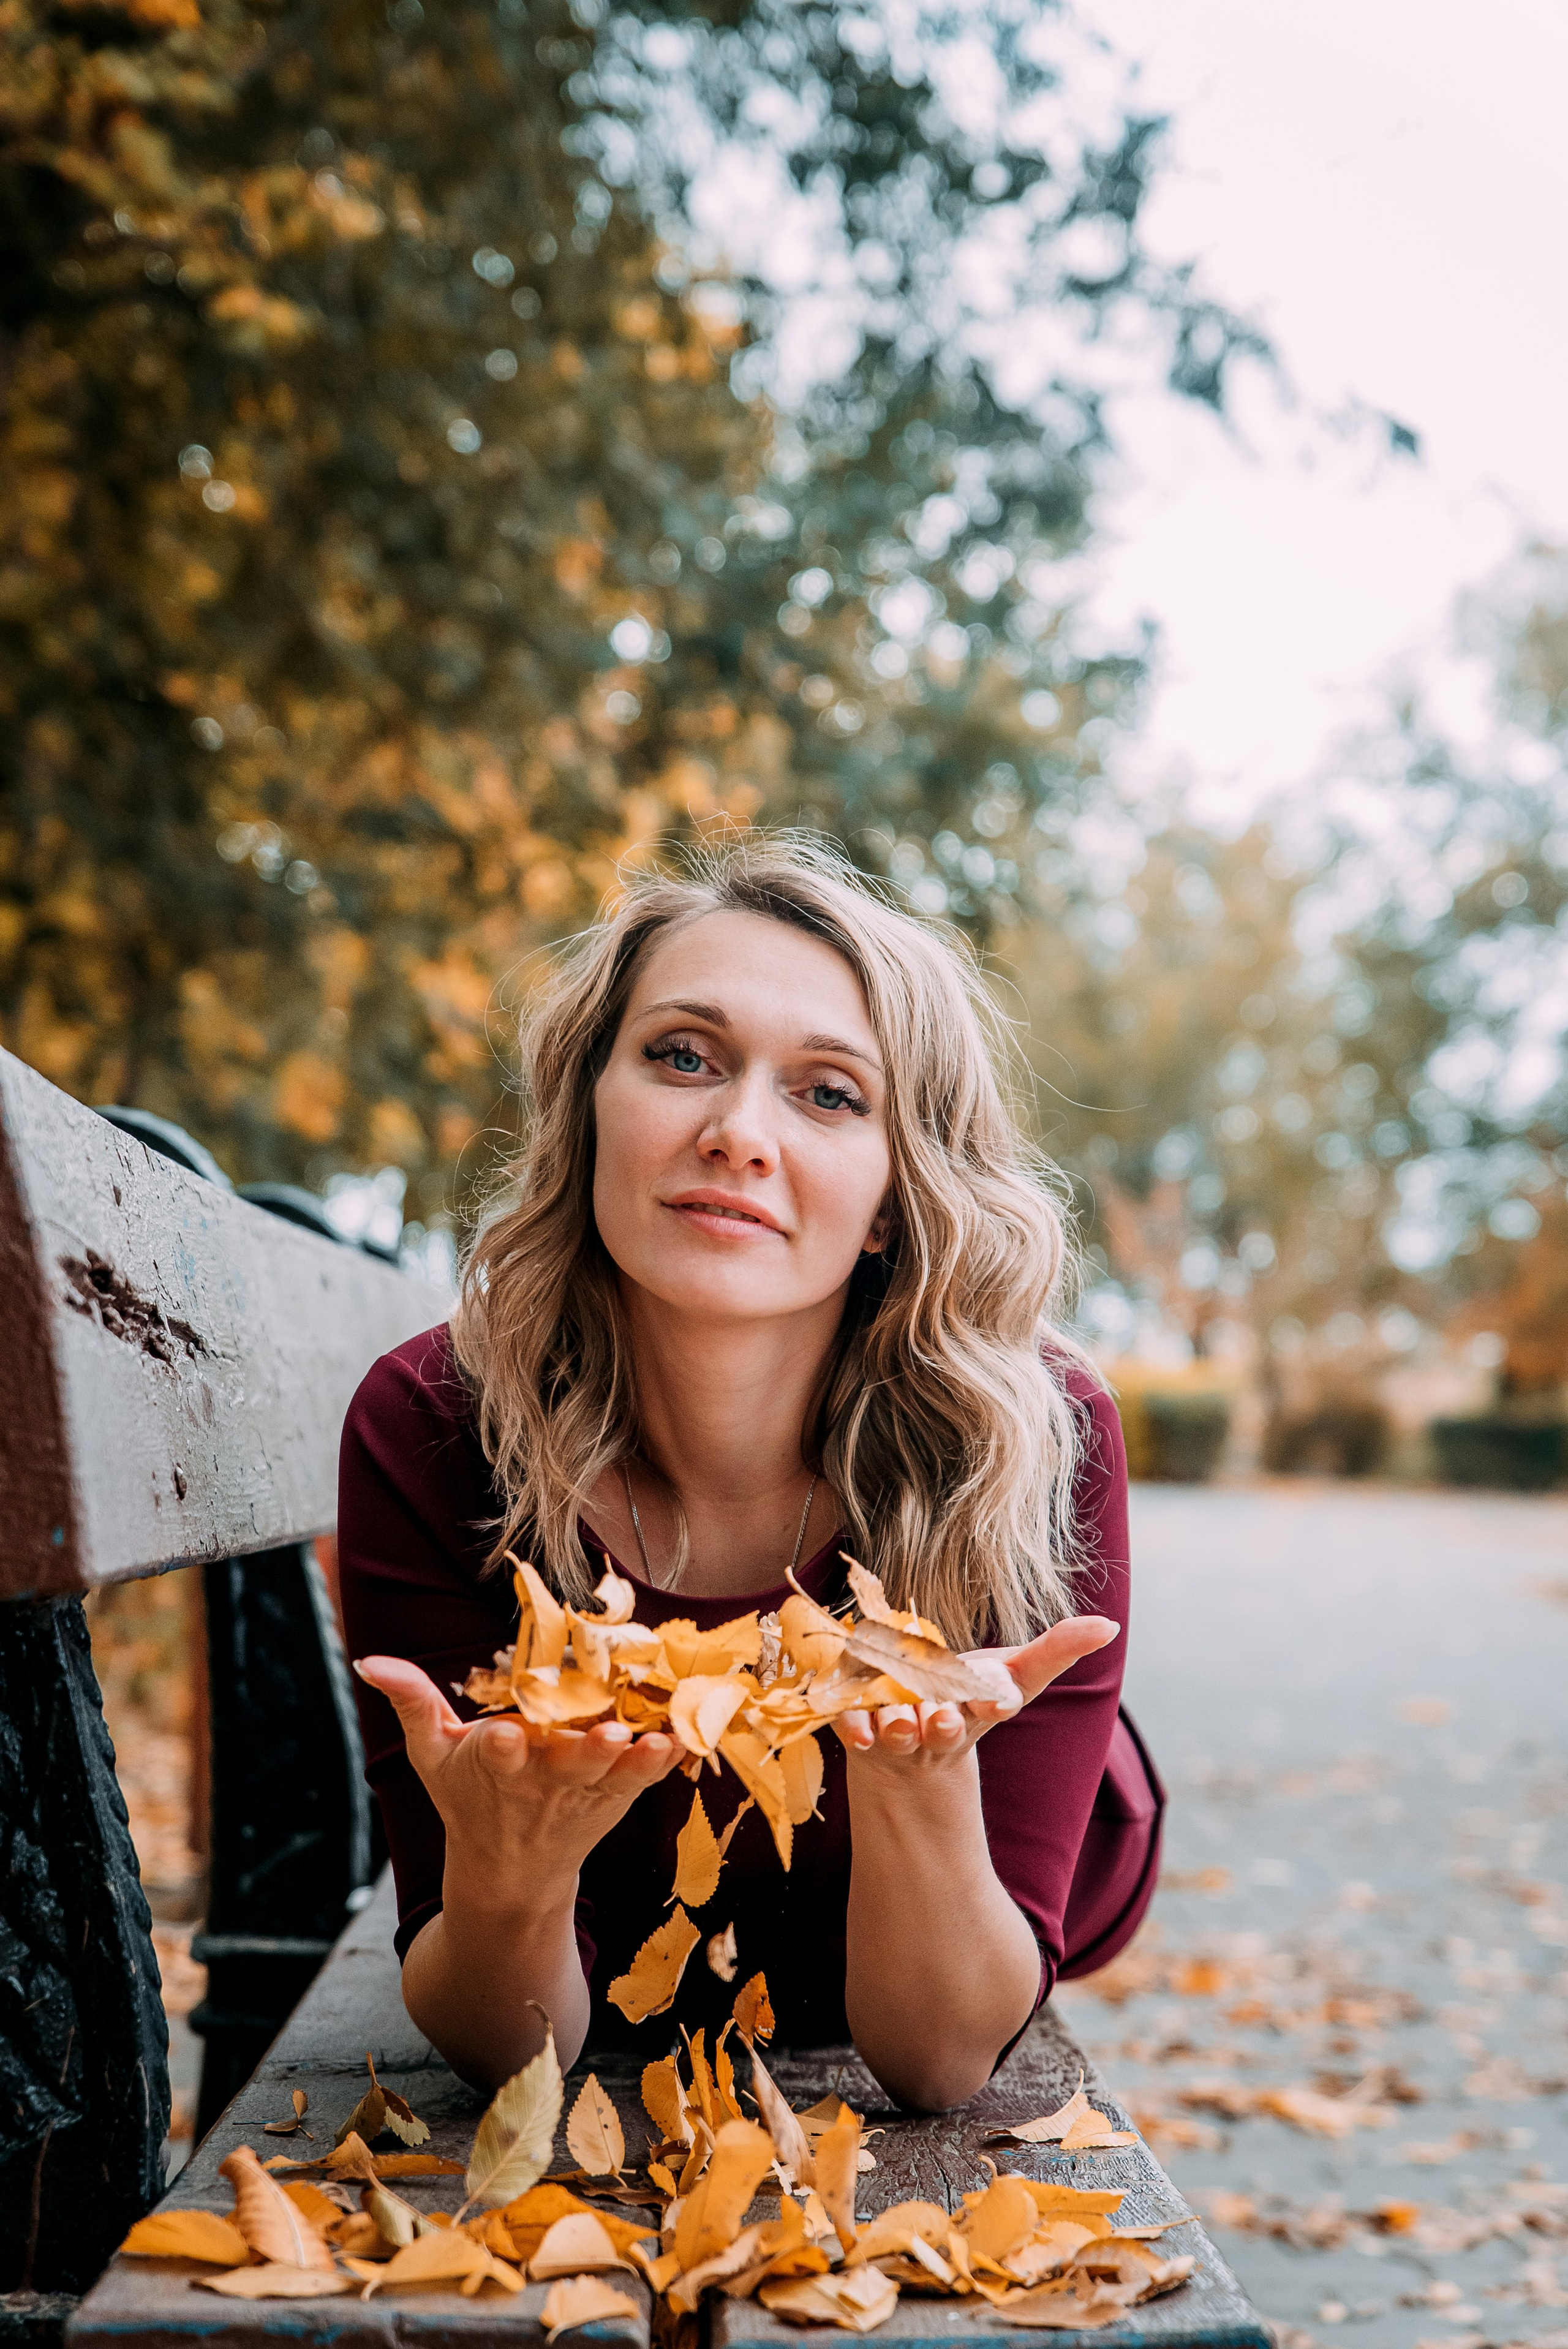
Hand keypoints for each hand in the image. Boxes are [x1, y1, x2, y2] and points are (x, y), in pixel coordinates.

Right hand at [353, 1656, 686, 1906]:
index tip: (503, 1736)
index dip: (499, 1747)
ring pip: (608, 1775)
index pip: (494, 1755)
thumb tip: (367, 1660)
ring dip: (628, 1760)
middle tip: (605, 1736)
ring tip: (647, 1742)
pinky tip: (678, 1742)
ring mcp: (582, 1792)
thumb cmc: (468, 1797)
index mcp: (493, 1767)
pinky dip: (660, 1765)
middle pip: (563, 1766)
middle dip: (582, 1753)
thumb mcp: (432, 1753)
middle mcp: (541, 1781)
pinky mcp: (614, 1797)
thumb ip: (410, 1701)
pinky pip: (641, 1780)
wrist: (511, 1871)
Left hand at [831, 1614, 1119, 1771]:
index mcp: (978, 1710)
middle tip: (939, 1718)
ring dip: (894, 1723)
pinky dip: (850, 1726)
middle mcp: (938, 1727)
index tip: (995, 1701)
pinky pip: (849, 1727)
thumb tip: (1108, 1626)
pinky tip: (854, 1728)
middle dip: (941, 1723)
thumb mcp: (1012, 1675)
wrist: (907, 1753)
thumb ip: (1056, 1650)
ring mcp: (897, 1733)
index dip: (993, 1702)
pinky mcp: (857, 1730)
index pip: (992, 1705)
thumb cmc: (965, 1698)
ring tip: (895, 1722)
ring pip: (895, 1730)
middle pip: (942, 1727)